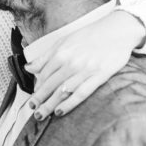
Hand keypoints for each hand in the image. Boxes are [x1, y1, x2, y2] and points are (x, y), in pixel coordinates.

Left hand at [25, 9, 145, 119]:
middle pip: (50, 85)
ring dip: (49, 104)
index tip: (33, 97)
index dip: (36, 88)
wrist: (117, 30)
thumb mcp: (64, 41)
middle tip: (31, 110)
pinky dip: (69, 103)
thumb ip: (46, 56)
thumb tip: (28, 67)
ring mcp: (85, 70)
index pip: (44, 75)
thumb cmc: (90, 35)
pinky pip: (81, 93)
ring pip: (63, 91)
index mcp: (61, 53)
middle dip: (39, 99)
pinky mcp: (99, 76)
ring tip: (40, 115)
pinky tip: (60, 111)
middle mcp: (71, 62)